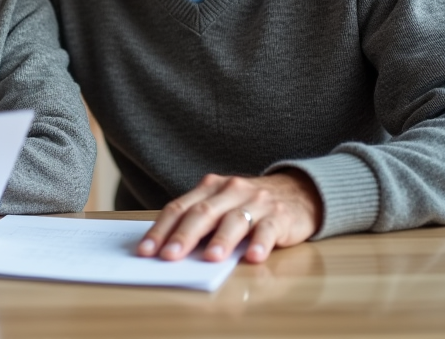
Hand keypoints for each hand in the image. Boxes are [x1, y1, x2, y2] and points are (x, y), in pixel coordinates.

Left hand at [137, 170, 322, 263]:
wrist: (298, 192)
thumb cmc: (248, 206)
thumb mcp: (222, 206)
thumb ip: (200, 223)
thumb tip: (168, 251)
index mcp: (210, 187)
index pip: (180, 207)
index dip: (161, 229)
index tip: (146, 250)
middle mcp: (231, 190)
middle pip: (203, 212)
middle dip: (184, 235)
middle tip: (169, 256)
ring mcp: (256, 202)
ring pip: (235, 220)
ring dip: (221, 240)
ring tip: (210, 258)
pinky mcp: (280, 216)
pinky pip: (268, 229)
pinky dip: (260, 243)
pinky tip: (253, 257)